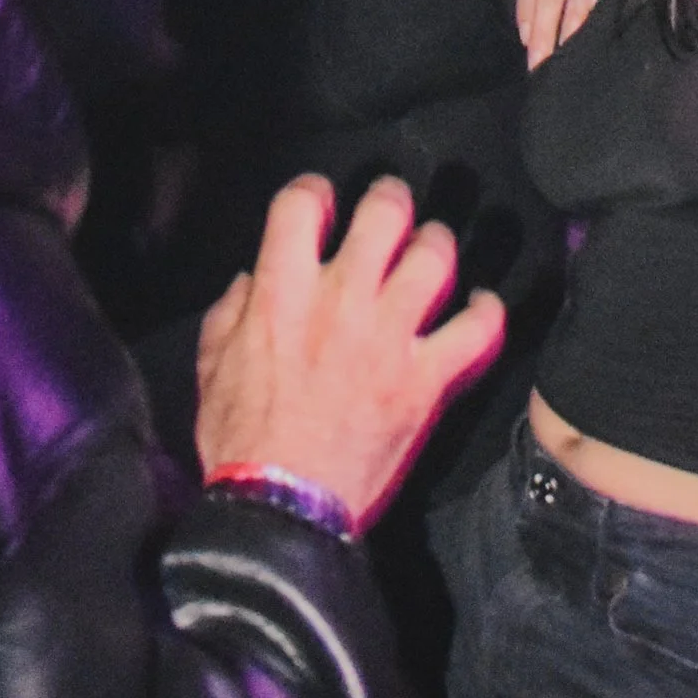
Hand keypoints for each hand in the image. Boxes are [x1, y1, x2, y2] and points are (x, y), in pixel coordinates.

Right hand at [194, 175, 504, 530]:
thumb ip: (230, 312)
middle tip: (391, 205)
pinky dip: (486, 313)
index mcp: (283, 292)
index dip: (314, 190)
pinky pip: (477, 332)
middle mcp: (342, 301)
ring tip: (431, 249)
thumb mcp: (211, 366)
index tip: (320, 200)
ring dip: (436, 245)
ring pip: (435, 258)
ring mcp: (391, 338)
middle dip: (391, 198)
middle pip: (384, 213)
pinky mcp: (426, 380)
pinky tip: (479, 306)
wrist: (282, 507)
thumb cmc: (241, 440)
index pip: (302, 203)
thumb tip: (251, 282)